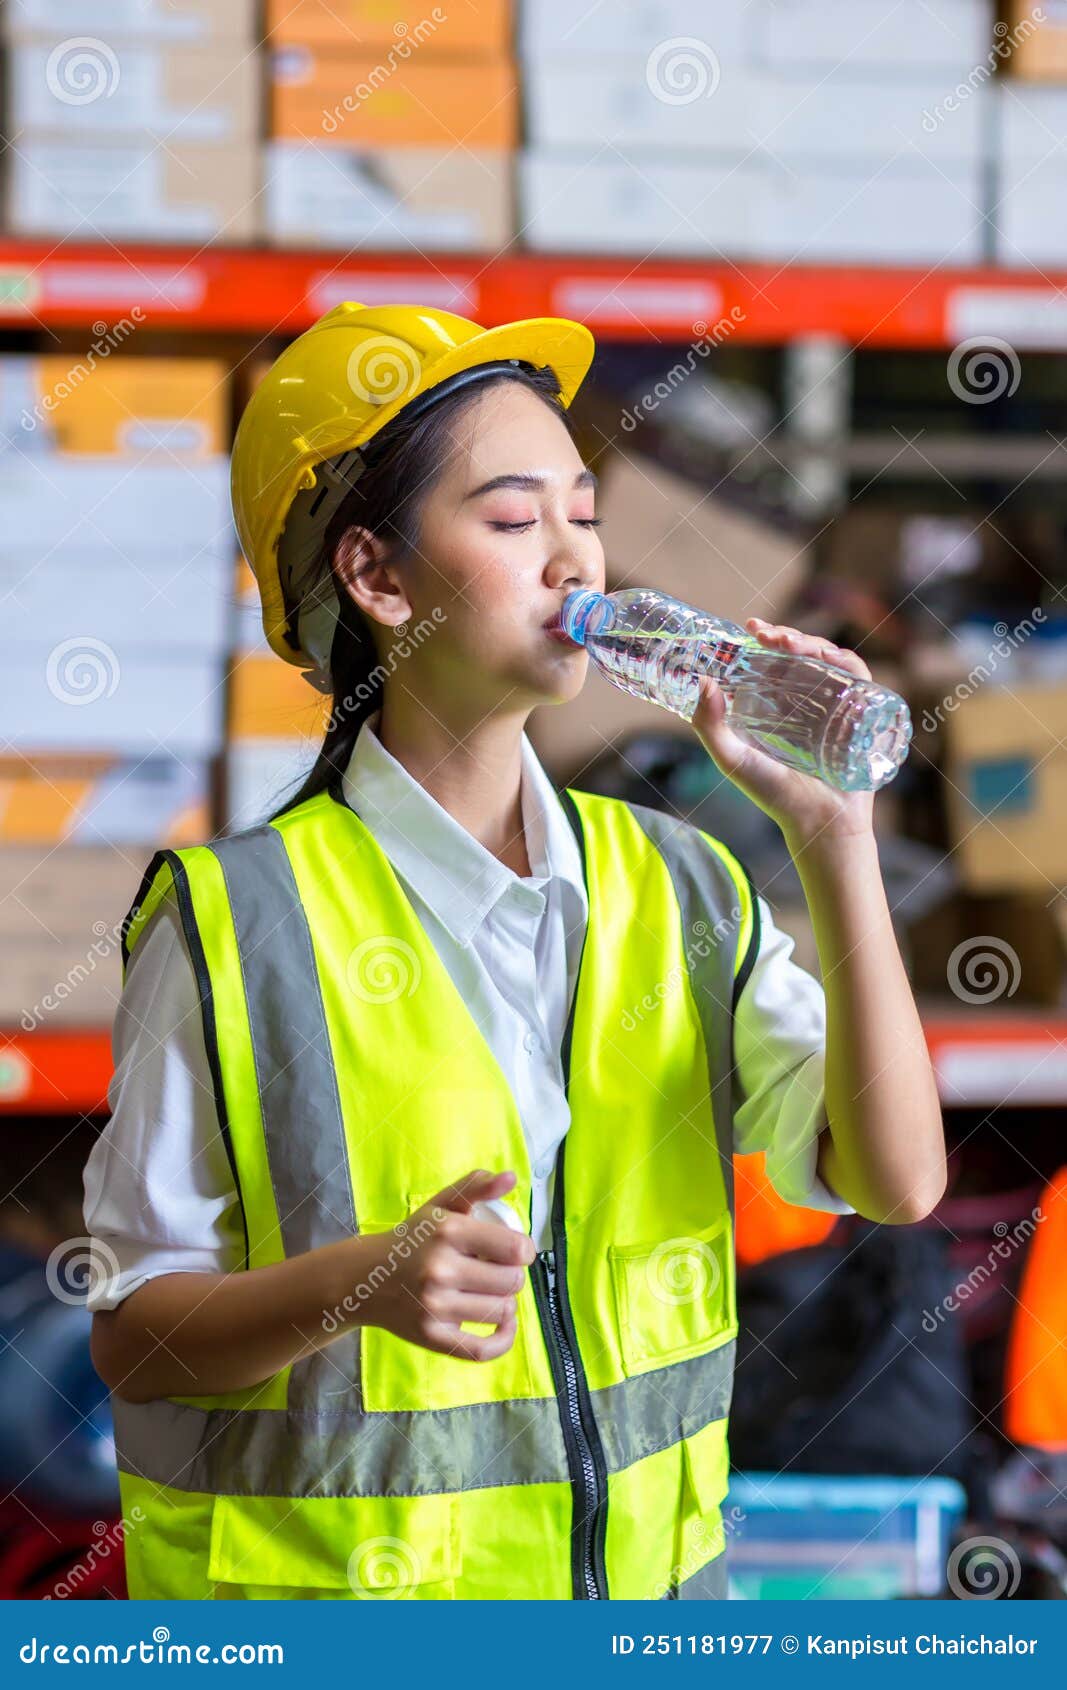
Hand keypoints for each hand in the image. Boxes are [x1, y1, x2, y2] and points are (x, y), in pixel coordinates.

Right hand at [359, 1168, 535, 1361]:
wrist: (366, 1278)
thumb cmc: (412, 1240)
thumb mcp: (440, 1205)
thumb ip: (476, 1187)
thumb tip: (511, 1177)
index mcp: (447, 1231)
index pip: (515, 1248)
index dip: (524, 1250)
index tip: (516, 1251)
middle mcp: (440, 1269)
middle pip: (511, 1281)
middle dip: (512, 1276)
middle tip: (497, 1271)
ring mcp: (434, 1306)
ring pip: (501, 1311)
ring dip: (504, 1302)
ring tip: (489, 1291)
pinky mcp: (432, 1336)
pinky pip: (484, 1348)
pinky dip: (503, 1339)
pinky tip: (503, 1325)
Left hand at [689, 617, 875, 852]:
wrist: (821, 823)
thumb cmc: (776, 796)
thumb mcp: (733, 760)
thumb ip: (709, 727)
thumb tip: (703, 681)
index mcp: (776, 706)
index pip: (772, 661)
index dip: (764, 641)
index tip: (750, 628)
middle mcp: (807, 700)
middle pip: (800, 654)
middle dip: (784, 636)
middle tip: (764, 633)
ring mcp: (835, 704)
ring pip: (827, 659)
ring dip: (811, 643)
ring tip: (788, 643)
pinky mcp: (861, 712)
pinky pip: (857, 677)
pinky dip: (845, 662)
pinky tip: (828, 656)